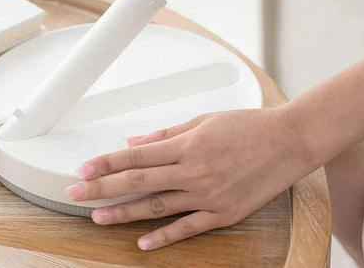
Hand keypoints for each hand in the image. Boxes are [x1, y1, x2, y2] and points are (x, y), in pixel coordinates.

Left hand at [65, 106, 314, 250]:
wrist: (288, 141)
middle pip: (138, 182)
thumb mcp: (203, 120)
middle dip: (102, 188)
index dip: (106, 163)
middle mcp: (193, 172)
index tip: (83, 168)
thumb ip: (167, 134)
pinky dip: (163, 237)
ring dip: (124, 213)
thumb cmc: (248, 126)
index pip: (136, 156)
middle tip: (75, 193)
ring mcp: (208, 196)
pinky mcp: (223, 214)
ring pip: (156, 207)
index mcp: (187, 146)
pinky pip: (187, 228)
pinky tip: (142, 243)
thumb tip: (135, 141)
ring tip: (97, 217)